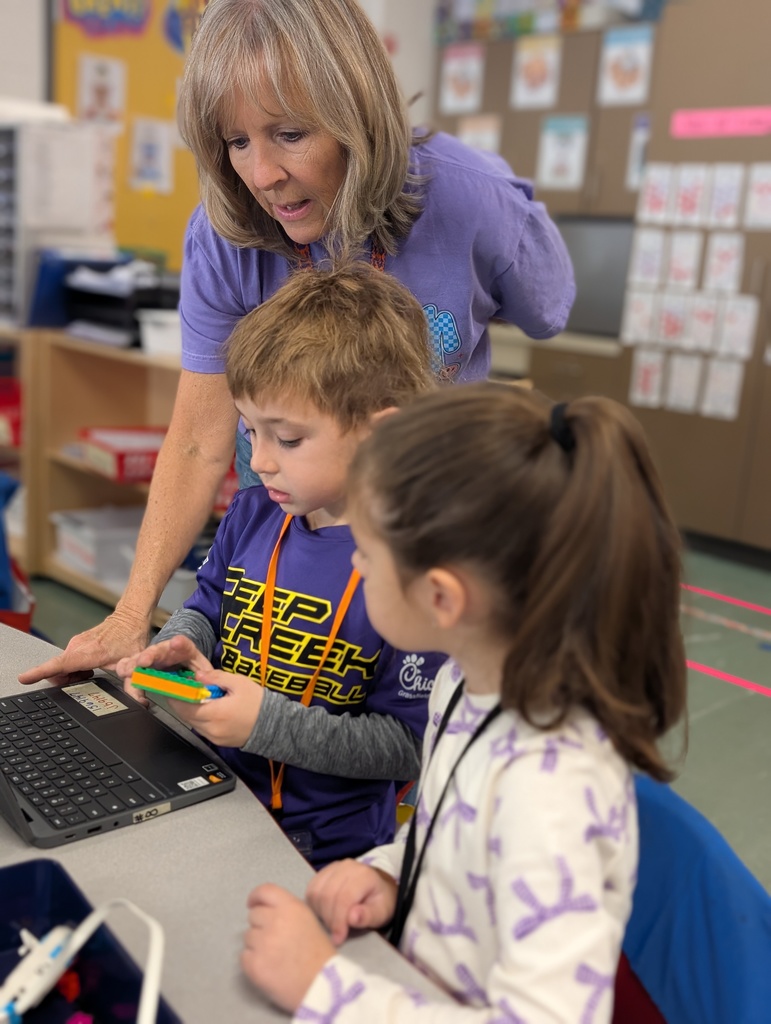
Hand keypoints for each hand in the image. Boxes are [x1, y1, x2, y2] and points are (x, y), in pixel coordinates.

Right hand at [18, 606, 151, 685]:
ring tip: (91, 674)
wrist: (130, 617)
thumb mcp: (134, 665)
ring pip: (63, 667)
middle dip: (66, 682)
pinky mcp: (76, 643)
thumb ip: (134, 685)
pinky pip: (67, 661)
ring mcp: (75, 644)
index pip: (58, 665)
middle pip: (58, 671)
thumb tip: (140, 702)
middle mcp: (78, 647)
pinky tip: (89, 669)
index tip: (25, 678)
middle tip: (86, 681)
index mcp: (88, 653)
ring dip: (72, 676)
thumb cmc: (131, 637)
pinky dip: (75, 669)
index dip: (40, 673)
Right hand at [115, 634, 209, 705]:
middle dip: (148, 656)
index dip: (180, 643)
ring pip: (139, 659)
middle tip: (143, 662)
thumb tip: (205, 682)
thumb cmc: (188, 661)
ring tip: (129, 671)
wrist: (177, 658)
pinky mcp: (140, 666)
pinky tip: (125, 676)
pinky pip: (129, 668)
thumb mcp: (201, 666)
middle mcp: (163, 651)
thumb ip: (206, 674)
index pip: (183, 644)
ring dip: (133, 665)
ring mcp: (149, 658)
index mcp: (182, 648)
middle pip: (155, 651)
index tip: (176, 643)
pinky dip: (126, 671)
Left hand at [117, 635, 263, 747]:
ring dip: (189, 709)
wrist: (276, 726)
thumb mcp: (239, 683)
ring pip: (192, 722)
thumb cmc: (259, 703)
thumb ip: (216, 678)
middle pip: (185, 715)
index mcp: (214, 713)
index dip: (174, 694)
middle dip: (179, 701)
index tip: (167, 684)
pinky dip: (198, 716)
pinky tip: (203, 706)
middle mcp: (210, 729)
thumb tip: (197, 675)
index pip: (184, 705)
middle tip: (176, 686)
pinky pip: (202, 728)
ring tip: (189, 694)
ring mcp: (214, 737)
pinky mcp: (219, 741)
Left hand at [241, 884, 334, 1012]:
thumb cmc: (319, 954)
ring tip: (275, 956)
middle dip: (260, 925)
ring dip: (257, 944)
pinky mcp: (254, 965)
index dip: (256, 897)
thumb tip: (265, 909)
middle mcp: (275, 921)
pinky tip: (269, 967)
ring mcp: (263, 943)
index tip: (252, 903)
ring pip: (248, 936)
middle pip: (253, 915)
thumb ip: (287, 910)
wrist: (322, 986)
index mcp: (291, 907)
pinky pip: (244, 956)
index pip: (264, 891)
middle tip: (274, 939)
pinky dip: (253, 961)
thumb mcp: (308, 920)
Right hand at [306, 858, 397, 944]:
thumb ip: (368, 916)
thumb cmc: (380, 902)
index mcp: (363, 875)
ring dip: (320, 913)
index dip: (339, 920)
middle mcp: (347, 866)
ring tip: (331, 925)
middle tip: (335, 934)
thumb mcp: (381, 913)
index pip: (344, 897)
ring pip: (316, 892)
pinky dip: (314, 905)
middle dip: (329, 919)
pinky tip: (324, 915)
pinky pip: (311, 889)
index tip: (338, 938)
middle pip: (327, 895)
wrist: (377, 888)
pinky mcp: (324, 872)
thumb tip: (352, 917)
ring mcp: (333, 867)